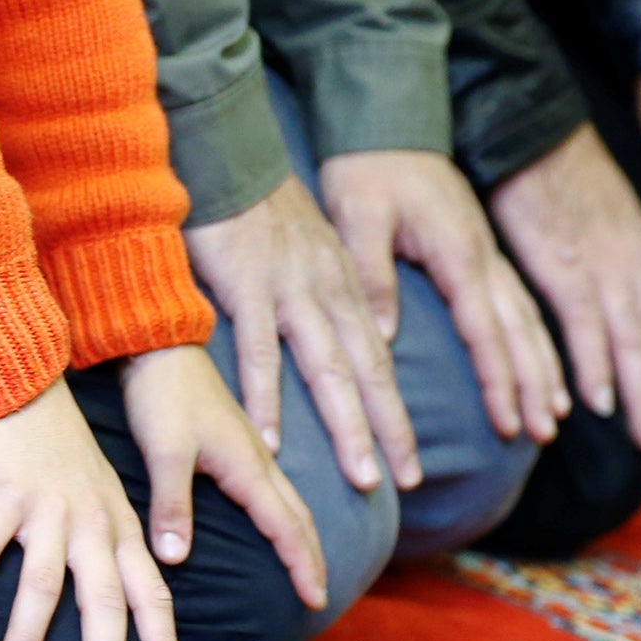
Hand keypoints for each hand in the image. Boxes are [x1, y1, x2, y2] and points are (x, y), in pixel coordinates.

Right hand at [0, 380, 177, 640]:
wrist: (23, 382)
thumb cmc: (60, 450)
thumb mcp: (102, 497)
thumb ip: (113, 549)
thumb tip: (123, 607)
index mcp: (120, 529)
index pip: (151, 592)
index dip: (161, 639)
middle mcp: (92, 524)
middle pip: (105, 599)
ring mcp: (48, 509)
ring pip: (44, 582)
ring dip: (28, 636)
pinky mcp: (5, 492)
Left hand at [119, 344, 326, 608]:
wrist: (159, 345)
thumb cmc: (162, 396)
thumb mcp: (164, 453)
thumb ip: (171, 505)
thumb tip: (176, 558)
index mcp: (247, 466)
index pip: (286, 527)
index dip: (302, 566)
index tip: (316, 601)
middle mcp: (259, 459)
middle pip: (299, 517)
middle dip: (312, 559)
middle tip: (319, 597)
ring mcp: (252, 449)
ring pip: (291, 501)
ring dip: (303, 536)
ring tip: (307, 566)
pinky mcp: (239, 442)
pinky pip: (275, 487)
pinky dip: (286, 514)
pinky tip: (276, 520)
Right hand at [183, 176, 419, 493]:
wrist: (229, 157)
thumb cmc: (265, 213)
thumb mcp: (317, 253)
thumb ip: (335, 301)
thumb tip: (355, 347)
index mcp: (346, 290)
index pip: (381, 364)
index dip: (397, 416)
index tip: (411, 467)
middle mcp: (329, 295)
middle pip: (368, 374)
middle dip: (389, 432)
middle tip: (406, 484)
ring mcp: (291, 292)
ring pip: (327, 369)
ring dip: (348, 426)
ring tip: (362, 478)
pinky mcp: (247, 287)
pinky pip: (257, 353)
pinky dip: (265, 399)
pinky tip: (271, 441)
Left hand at [319, 149, 565, 443]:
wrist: (385, 120)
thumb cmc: (366, 169)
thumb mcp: (357, 216)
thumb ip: (373, 274)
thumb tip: (386, 337)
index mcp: (458, 251)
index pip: (484, 327)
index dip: (498, 378)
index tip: (508, 421)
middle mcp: (482, 256)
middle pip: (519, 330)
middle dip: (534, 385)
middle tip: (544, 434)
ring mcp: (486, 254)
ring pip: (526, 320)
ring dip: (543, 370)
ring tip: (553, 417)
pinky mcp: (480, 252)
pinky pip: (517, 305)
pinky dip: (532, 343)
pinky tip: (540, 372)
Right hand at [487, 125, 640, 460]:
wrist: (533, 124)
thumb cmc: (560, 178)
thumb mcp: (604, 228)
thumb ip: (611, 278)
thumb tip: (613, 327)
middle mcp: (635, 267)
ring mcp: (601, 265)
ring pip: (633, 341)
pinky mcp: (562, 261)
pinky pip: (584, 321)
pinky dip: (593, 362)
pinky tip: (595, 400)